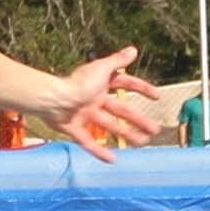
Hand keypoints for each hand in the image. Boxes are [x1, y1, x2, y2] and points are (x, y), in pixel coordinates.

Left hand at [47, 48, 164, 158]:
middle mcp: (94, 99)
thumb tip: (133, 50)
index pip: (126, 84)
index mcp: (100, 83)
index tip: (157, 97)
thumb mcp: (101, 69)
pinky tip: (111, 160)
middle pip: (121, 111)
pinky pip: (88, 141)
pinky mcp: (73, 128)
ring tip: (142, 143)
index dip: (142, 89)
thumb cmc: (77, 83)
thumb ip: (117, 61)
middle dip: (139, 120)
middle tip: (155, 130)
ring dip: (127, 135)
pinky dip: (98, 151)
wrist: (52, 100)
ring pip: (110, 127)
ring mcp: (84, 114)